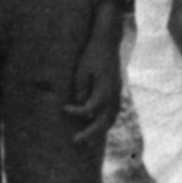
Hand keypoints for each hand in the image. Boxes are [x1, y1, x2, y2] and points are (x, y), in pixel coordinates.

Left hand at [64, 3, 129, 144]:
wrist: (108, 41)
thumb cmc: (92, 54)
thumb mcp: (82, 70)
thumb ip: (81, 89)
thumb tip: (80, 103)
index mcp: (105, 89)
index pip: (90, 109)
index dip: (76, 112)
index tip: (64, 108)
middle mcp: (114, 93)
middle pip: (105, 121)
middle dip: (91, 133)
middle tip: (75, 140)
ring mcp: (117, 92)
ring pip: (112, 118)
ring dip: (100, 130)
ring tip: (89, 141)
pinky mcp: (117, 90)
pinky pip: (114, 111)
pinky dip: (106, 120)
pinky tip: (97, 124)